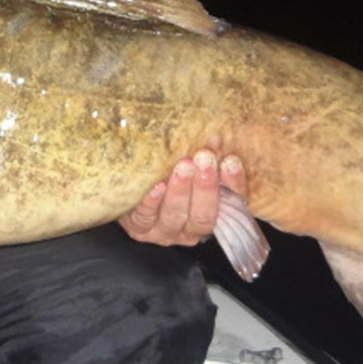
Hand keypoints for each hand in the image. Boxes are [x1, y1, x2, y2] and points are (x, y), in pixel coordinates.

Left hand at [118, 150, 246, 245]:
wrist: (129, 190)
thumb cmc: (171, 169)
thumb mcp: (194, 162)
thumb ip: (208, 155)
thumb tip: (219, 132)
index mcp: (214, 213)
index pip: (233, 201)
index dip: (234, 183)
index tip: (231, 160)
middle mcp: (191, 228)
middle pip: (203, 215)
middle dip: (205, 187)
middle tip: (205, 159)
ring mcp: (165, 231)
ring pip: (175, 216)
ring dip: (180, 191)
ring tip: (183, 166)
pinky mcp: (140, 229)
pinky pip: (146, 217)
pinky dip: (152, 201)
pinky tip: (156, 185)